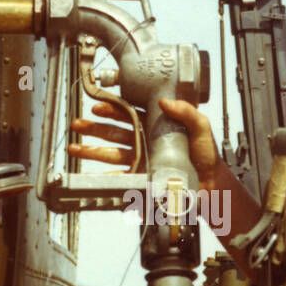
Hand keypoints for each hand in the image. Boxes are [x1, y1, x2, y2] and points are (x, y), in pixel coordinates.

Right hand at [69, 97, 220, 190]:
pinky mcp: (142, 178)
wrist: (211, 184)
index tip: (97, 107)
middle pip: (114, 132)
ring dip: (91, 151)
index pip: (129, 114)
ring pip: (111, 153)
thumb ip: (186, 112)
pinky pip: (120, 177)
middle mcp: (145, 141)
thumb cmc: (207, 155)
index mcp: (155, 126)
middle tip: (78, 126)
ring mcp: (141, 160)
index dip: (112, 110)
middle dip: (94, 129)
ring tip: (74, 149)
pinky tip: (90, 176)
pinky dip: (105, 177)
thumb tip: (164, 101)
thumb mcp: (201, 128)